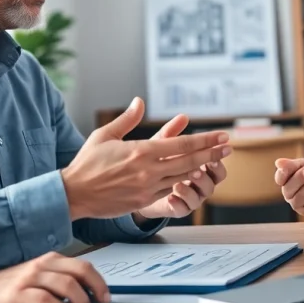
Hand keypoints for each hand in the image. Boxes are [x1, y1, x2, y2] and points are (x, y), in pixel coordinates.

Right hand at [0, 252, 109, 302]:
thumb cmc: (12, 284)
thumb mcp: (39, 277)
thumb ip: (60, 281)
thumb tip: (88, 296)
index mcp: (51, 259)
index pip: (84, 266)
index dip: (99, 282)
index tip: (106, 297)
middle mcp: (42, 265)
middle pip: (80, 272)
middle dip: (95, 289)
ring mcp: (30, 277)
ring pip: (66, 284)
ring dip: (79, 301)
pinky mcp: (17, 293)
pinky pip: (44, 299)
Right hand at [62, 97, 230, 219]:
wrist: (74, 194)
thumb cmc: (87, 163)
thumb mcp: (105, 135)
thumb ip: (127, 119)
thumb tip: (140, 101)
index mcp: (141, 151)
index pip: (182, 145)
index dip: (205, 140)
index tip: (221, 135)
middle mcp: (149, 171)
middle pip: (190, 161)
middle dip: (212, 153)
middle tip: (229, 147)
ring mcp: (148, 188)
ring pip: (183, 177)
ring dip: (203, 168)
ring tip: (218, 160)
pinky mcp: (144, 201)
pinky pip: (171, 190)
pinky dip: (184, 182)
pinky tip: (194, 176)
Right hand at [274, 158, 303, 219]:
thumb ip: (292, 165)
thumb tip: (278, 162)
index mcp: (286, 182)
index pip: (279, 178)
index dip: (283, 173)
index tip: (292, 166)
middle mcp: (289, 195)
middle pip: (288, 188)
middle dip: (300, 178)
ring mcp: (297, 205)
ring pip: (300, 197)